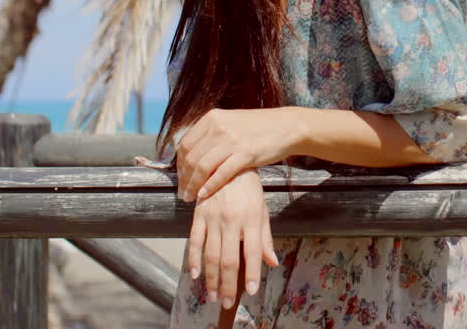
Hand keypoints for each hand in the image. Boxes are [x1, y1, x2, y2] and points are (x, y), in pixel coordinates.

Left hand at [176, 107, 300, 201]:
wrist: (287, 127)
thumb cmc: (259, 128)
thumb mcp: (230, 123)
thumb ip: (211, 134)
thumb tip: (192, 154)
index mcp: (212, 118)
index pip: (185, 144)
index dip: (179, 165)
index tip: (181, 178)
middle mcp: (219, 127)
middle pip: (191, 157)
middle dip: (184, 179)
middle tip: (183, 193)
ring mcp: (232, 140)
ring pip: (202, 167)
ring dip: (193, 185)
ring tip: (190, 197)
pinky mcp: (245, 153)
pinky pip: (221, 173)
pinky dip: (210, 186)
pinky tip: (204, 195)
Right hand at [187, 168, 278, 309]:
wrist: (228, 163)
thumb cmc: (249, 189)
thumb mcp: (262, 210)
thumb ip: (265, 238)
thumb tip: (272, 262)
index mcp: (251, 219)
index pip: (252, 252)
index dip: (252, 273)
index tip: (251, 291)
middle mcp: (232, 220)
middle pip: (229, 259)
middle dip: (227, 284)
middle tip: (226, 302)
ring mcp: (213, 218)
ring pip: (211, 255)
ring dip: (211, 278)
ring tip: (212, 296)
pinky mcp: (199, 214)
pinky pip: (194, 241)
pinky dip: (194, 259)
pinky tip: (195, 274)